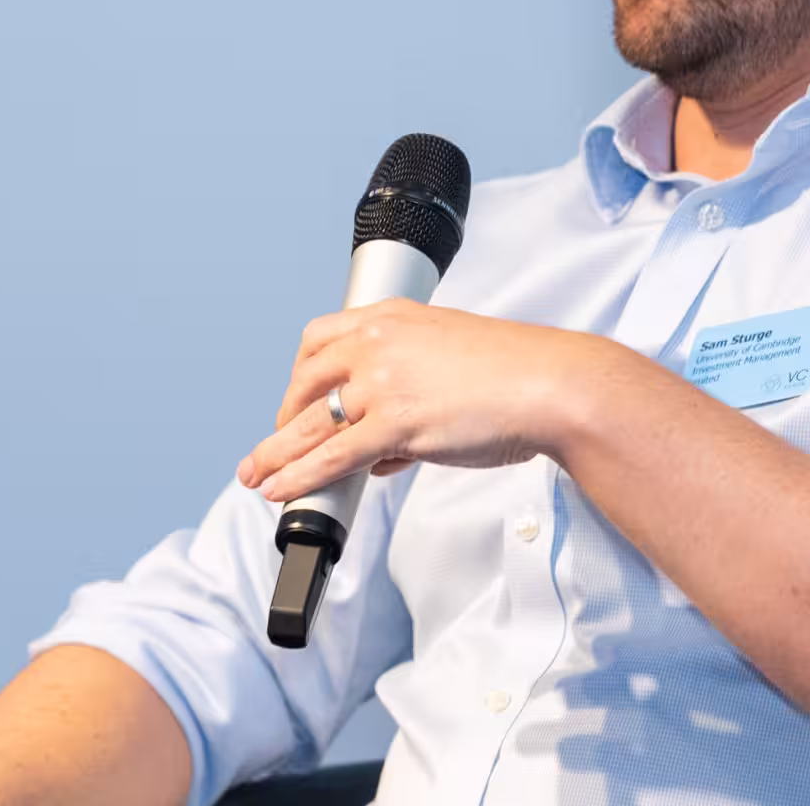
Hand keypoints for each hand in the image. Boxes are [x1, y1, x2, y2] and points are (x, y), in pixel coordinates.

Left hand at [234, 301, 618, 503]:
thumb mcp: (452, 361)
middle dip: (283, 419)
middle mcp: (380, 341)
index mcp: (393, 318)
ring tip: (257, 476)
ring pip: (311, 424)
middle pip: (306, 381)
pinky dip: (301, 477)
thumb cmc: (517, 374)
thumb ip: (411, 395)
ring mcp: (384, 380)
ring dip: (275, 454)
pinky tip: (282, 490)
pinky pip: (332, 456)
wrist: (552, 385)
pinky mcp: (396, 422)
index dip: (300, 377)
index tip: (296, 402)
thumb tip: (383, 450)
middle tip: (273, 446)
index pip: (321, 339)